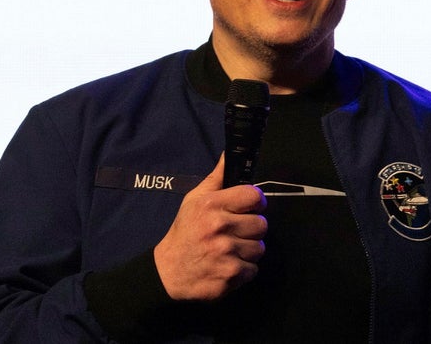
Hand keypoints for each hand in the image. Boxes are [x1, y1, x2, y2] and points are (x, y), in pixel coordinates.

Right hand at [153, 153, 266, 300]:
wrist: (168, 270)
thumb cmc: (184, 232)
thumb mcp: (193, 200)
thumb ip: (215, 178)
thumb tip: (228, 155)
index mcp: (212, 205)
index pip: (254, 196)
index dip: (256, 202)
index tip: (251, 208)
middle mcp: (220, 227)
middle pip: (262, 224)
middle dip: (251, 229)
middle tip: (236, 232)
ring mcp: (226, 252)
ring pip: (259, 248)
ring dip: (248, 250)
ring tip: (230, 249)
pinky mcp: (231, 274)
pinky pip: (253, 269)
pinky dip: (243, 269)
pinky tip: (228, 264)